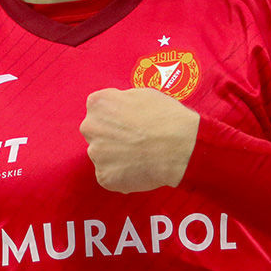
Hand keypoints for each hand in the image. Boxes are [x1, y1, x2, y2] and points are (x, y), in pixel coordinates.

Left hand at [79, 87, 199, 192]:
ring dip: (116, 157)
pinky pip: (109, 175)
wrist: (181, 147)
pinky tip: (139, 169)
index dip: (115, 117)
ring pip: (102, 155)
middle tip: (134, 141)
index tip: (128, 122)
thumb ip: (120, 101)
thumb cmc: (166, 117)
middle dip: (110, 137)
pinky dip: (121, 175)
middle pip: (96, 133)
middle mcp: (90, 127)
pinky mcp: (104, 177)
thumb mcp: (141, 93)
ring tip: (140, 156)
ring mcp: (96, 154)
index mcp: (98, 103)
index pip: (98, 110)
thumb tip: (116, 110)